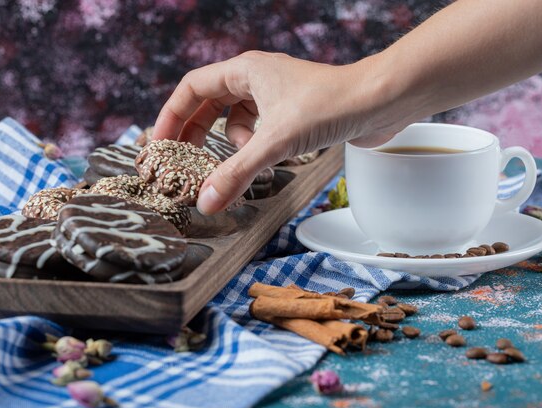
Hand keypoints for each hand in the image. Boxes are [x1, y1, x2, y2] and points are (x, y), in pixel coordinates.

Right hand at [152, 51, 398, 213]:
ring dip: (234, 144)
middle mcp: (256, 78)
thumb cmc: (330, 105)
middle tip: (186, 162)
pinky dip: (258, 146)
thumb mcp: (274, 142)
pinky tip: (271, 158)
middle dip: (197, 134)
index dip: (171, 115)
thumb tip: (205, 202)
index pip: (191, 88)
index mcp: (244, 71)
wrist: (381, 101)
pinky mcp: (293, 112)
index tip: (160, 143)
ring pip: (236, 119)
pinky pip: (260, 129)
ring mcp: (275, 94)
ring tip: (248, 158)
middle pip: (209, 104)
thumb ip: (236, 173)